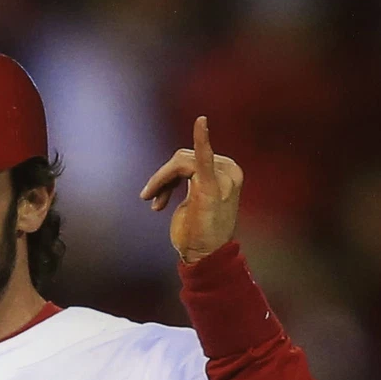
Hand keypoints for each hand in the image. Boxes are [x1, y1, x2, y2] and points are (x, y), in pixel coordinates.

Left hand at [139, 116, 242, 263]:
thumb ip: (191, 181)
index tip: (157, 198)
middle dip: (163, 178)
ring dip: (161, 180)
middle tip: (151, 200)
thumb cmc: (198, 232)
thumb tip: (171, 172)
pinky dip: (201, 138)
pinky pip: (204, 157)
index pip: (193, 157)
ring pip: (180, 161)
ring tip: (153, 201)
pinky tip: (201, 121)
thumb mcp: (195, 201)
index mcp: (228, 172)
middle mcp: (229, 171)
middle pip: (184, 157)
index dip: (169, 175)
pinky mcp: (211, 186)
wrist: (204, 257)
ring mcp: (223, 178)